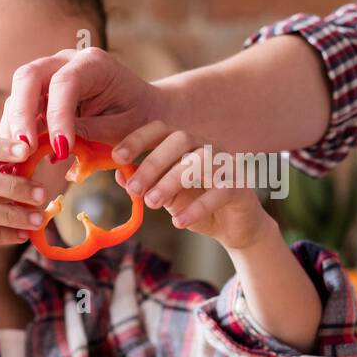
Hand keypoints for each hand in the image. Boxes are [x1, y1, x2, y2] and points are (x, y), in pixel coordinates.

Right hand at [3, 47, 162, 154]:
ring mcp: (50, 74)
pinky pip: (20, 109)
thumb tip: (56, 146)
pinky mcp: (40, 93)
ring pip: (18, 93)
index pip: (64, 83)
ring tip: (18, 158)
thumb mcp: (122, 128)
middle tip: (25, 149)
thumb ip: (91, 132)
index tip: (61, 149)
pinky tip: (19, 156)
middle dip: (22, 115)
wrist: (144, 109)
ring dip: (14, 126)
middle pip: (28, 77)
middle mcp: (66, 61)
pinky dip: (17, 132)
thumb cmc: (138, 117)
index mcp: (93, 63)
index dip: (58, 116)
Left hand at [112, 121, 274, 251]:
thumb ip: (146, 184)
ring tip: (153, 203)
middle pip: (180, 140)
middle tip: (134, 189)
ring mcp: (225, 163)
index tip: (116, 157)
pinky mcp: (239, 185)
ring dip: (172, 181)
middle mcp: (205, 147)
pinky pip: (219, 191)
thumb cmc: (195, 204)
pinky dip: (197, 207)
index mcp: (184, 144)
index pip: (160, 129)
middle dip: (153, 163)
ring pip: (200, 162)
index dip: (138, 139)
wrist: (232, 227)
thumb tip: (119, 175)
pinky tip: (178, 222)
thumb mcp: (164, 196)